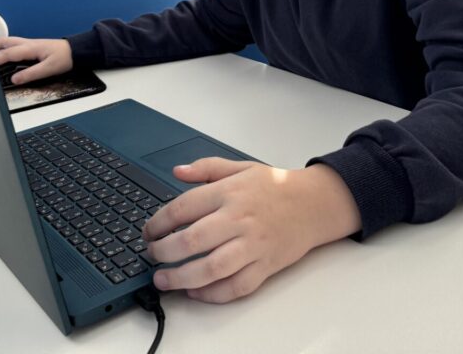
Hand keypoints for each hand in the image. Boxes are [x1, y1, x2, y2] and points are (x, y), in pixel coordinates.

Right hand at [0, 37, 72, 84]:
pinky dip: (4, 46)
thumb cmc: (64, 57)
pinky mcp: (32, 45)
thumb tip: (15, 79)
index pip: (9, 53)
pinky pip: (14, 43)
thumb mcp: (49, 69)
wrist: (75, 51)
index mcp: (30, 48)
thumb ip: (31, 74)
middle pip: (5, 42)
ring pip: (8, 41)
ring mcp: (29, 43)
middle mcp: (28, 43)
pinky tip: (3, 51)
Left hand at [142, 158, 360, 302]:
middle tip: (152, 255)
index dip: (158, 222)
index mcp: (230, 192)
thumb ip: (207, 168)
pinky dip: (213, 294)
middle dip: (163, 252)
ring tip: (163, 280)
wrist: (314, 204)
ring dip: (181, 278)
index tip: (148, 231)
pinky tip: (196, 291)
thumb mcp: (241, 167)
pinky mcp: (265, 266)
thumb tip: (178, 171)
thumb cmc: (275, 187)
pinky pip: (236, 287)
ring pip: (211, 268)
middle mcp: (239, 219)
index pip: (183, 208)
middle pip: (192, 240)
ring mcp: (253, 245)